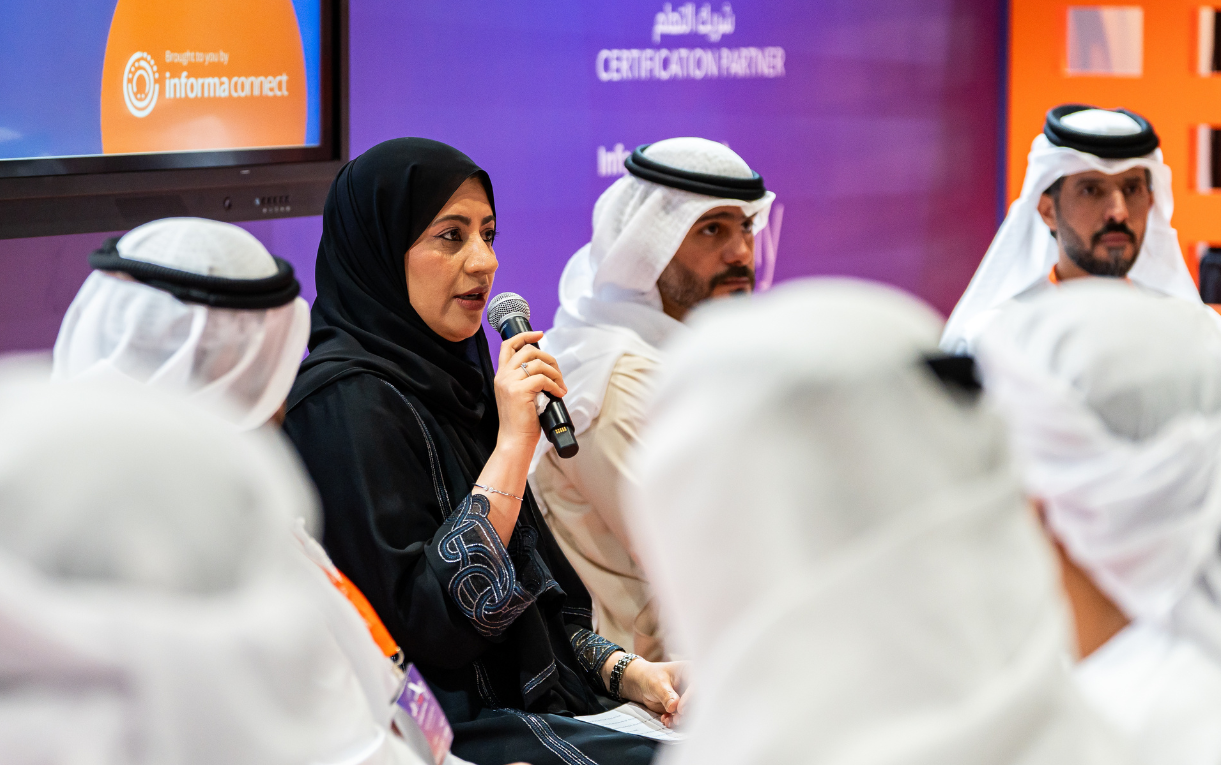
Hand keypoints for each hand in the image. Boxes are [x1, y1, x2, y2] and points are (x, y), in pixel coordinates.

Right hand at [493, 331, 566, 450]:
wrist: (514, 440)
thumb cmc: (521, 421)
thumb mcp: (519, 394)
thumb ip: (525, 379)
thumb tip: (546, 366)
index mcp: (501, 375)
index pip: (508, 345)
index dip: (525, 336)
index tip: (540, 334)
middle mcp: (503, 376)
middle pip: (528, 350)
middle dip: (548, 358)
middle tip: (557, 373)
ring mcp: (509, 383)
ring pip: (537, 363)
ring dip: (555, 373)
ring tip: (560, 386)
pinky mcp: (519, 391)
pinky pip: (542, 378)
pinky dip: (555, 385)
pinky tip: (559, 394)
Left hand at [607, 654, 688, 727]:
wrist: (641, 683)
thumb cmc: (650, 676)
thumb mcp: (657, 683)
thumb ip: (666, 695)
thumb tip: (674, 707)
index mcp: (689, 672)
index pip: (696, 685)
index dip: (690, 698)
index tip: (680, 709)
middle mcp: (691, 685)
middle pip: (697, 701)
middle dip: (688, 713)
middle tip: (677, 719)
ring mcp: (687, 697)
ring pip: (690, 711)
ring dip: (681, 719)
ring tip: (668, 721)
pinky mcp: (681, 708)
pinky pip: (682, 717)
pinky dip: (674, 721)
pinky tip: (665, 720)